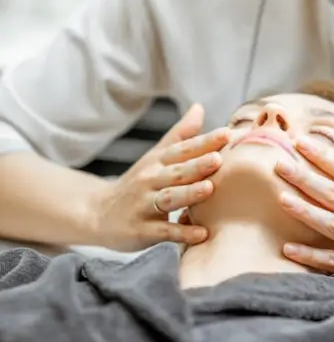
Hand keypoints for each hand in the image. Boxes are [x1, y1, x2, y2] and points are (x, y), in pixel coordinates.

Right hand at [91, 104, 229, 250]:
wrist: (98, 213)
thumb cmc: (138, 184)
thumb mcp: (155, 157)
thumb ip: (180, 135)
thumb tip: (200, 107)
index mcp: (158, 162)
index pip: (183, 149)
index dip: (204, 141)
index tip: (227, 134)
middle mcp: (150, 180)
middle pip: (177, 172)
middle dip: (197, 165)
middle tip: (218, 159)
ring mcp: (144, 205)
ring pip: (169, 198)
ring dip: (189, 194)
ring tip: (209, 189)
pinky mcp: (141, 230)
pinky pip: (164, 231)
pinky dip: (181, 233)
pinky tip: (202, 233)